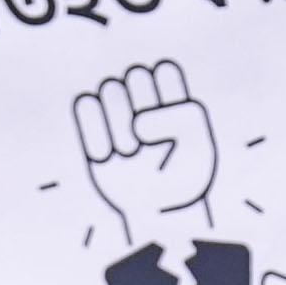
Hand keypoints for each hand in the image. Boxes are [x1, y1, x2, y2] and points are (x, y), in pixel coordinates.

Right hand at [77, 61, 221, 240]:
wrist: (159, 211)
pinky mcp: (94, 128)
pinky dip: (94, 130)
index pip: (165, 72)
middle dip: (144, 110)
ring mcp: (117, 110)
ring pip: (109, 87)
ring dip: (119, 123)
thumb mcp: (199, 150)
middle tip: (149, 143)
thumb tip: (137, 123)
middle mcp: (143, 96)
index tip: (177, 132)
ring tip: (130, 153)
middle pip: (135, 75)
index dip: (168, 102)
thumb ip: (181, 122)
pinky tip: (105, 158)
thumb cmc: (184, 177)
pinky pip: (86, 104)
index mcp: (172, 94)